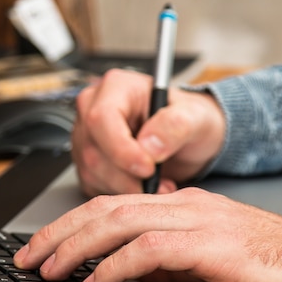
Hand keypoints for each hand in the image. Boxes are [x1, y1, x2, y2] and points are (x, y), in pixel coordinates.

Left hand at [14, 187, 281, 281]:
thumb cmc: (269, 264)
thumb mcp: (202, 260)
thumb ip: (162, 261)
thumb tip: (119, 273)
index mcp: (179, 203)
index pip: (111, 204)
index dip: (69, 224)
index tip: (40, 247)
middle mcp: (184, 203)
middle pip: (105, 206)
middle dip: (59, 232)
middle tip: (27, 257)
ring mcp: (199, 219)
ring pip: (120, 220)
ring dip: (77, 246)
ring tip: (48, 269)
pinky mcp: (214, 245)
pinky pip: (152, 249)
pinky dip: (116, 265)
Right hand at [72, 69, 225, 195]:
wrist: (186, 141)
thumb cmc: (188, 121)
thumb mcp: (196, 117)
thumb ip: (176, 126)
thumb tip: (150, 146)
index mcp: (116, 88)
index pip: (101, 119)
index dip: (121, 149)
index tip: (149, 168)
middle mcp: (93, 109)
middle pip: (93, 151)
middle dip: (128, 176)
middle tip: (162, 183)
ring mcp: (85, 137)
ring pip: (92, 172)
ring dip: (127, 188)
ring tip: (158, 184)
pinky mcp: (85, 162)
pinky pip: (93, 185)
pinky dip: (120, 193)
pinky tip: (143, 186)